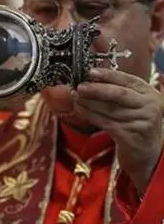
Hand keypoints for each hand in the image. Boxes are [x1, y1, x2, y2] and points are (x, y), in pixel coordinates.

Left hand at [72, 68, 163, 194]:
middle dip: (96, 89)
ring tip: (75, 97)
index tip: (91, 72)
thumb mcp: (132, 103)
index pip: (128, 80)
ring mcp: (141, 122)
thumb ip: (116, 90)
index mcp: (149, 93)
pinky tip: (80, 110)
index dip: (108, 75)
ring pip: (109, 109)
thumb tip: (90, 79)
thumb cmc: (134, 122)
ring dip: (88, 103)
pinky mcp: (130, 136)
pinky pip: (105, 122)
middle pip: (119, 94)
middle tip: (80, 86)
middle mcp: (149, 106)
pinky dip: (90, 115)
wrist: (146, 151)